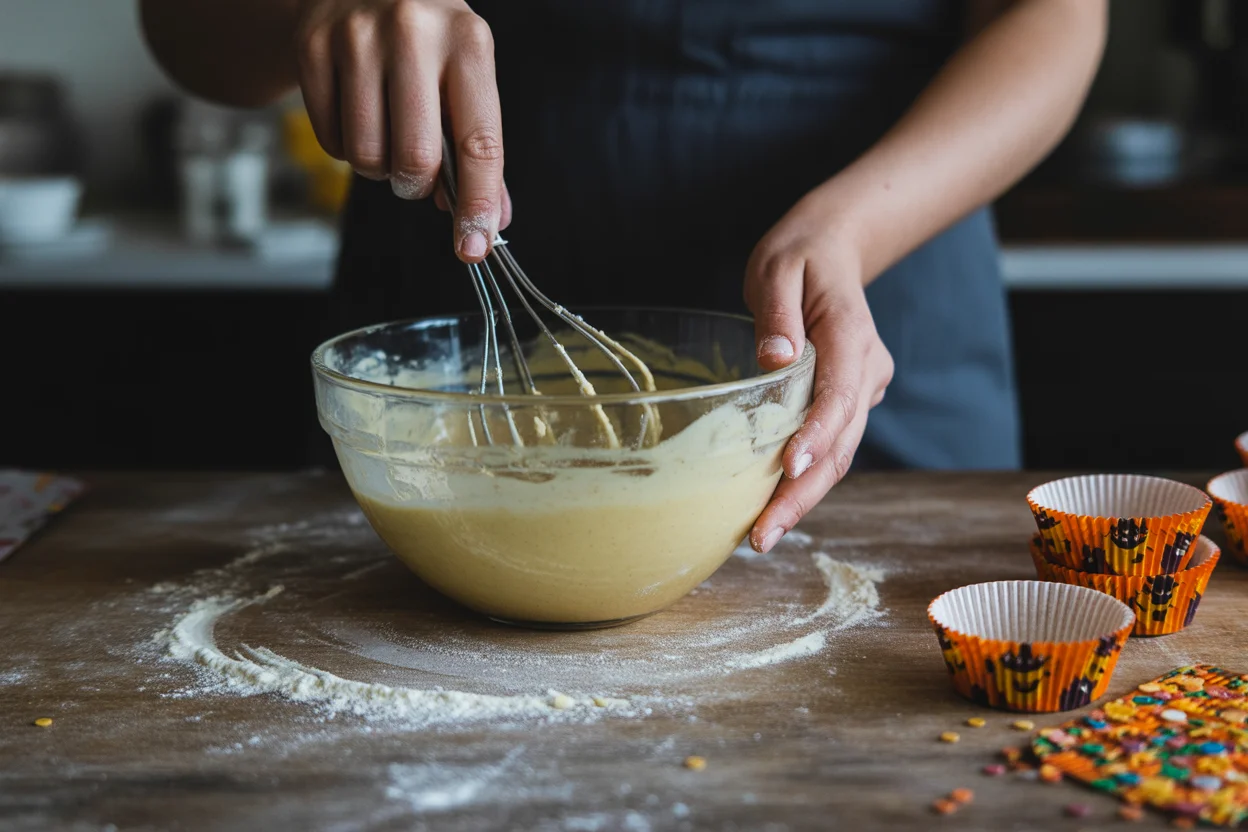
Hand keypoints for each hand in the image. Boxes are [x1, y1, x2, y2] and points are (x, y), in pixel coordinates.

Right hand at [294, 0, 510, 261]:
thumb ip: (479, 148)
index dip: (477, 202)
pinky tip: (358, 116)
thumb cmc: (428, 42)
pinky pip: (331, 142)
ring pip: (368, 156)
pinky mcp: (312, 46)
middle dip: (416, 185)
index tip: (474, 246)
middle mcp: (413, 32)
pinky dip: (347, 149)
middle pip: (415, 158)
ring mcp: (356, 36)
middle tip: (416, 173)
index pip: (478, 141)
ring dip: (380, 169)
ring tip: (388, 135)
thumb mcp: (466, 76)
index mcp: (467, 41)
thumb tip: (490, 221)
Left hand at [743, 194, 894, 552]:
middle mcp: (866, 370)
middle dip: (803, 493)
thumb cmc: (799, 257)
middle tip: (763, 535)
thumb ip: (777, 311)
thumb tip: (774, 358)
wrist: (832, 250)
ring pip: (838, 454)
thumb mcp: (778, 268)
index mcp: (851, 336)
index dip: (816, 435)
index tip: (788, 468)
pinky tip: (769, 509)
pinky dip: (802, 480)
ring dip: (802, 498)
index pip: (839, 395)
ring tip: (761, 536)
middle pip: (841, 443)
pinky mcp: (847, 402)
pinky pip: (829, 446)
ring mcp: (861, 389)